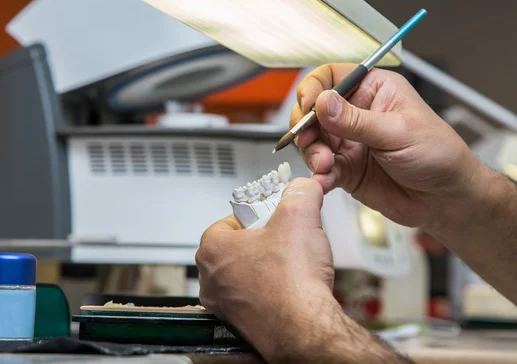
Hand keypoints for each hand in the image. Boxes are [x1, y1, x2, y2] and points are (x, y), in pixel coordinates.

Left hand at [196, 178, 336, 360]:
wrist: (306, 330)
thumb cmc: (292, 283)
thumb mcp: (300, 217)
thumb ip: (301, 192)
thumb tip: (304, 185)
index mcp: (212, 249)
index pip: (231, 219)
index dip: (258, 215)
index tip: (274, 216)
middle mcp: (211, 279)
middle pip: (238, 246)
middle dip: (262, 240)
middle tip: (285, 239)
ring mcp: (224, 304)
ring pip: (245, 273)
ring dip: (266, 266)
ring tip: (290, 265)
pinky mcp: (239, 323)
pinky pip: (254, 297)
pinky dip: (270, 291)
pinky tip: (289, 288)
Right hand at [292, 64, 481, 227]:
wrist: (446, 199)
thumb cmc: (439, 155)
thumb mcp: (398, 131)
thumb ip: (356, 120)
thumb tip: (323, 103)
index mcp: (373, 90)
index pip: (330, 77)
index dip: (314, 89)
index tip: (309, 107)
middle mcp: (357, 114)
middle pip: (313, 110)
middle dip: (306, 125)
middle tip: (309, 140)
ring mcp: (349, 142)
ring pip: (312, 141)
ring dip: (312, 153)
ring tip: (325, 165)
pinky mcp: (345, 169)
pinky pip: (321, 169)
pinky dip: (318, 176)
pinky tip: (325, 180)